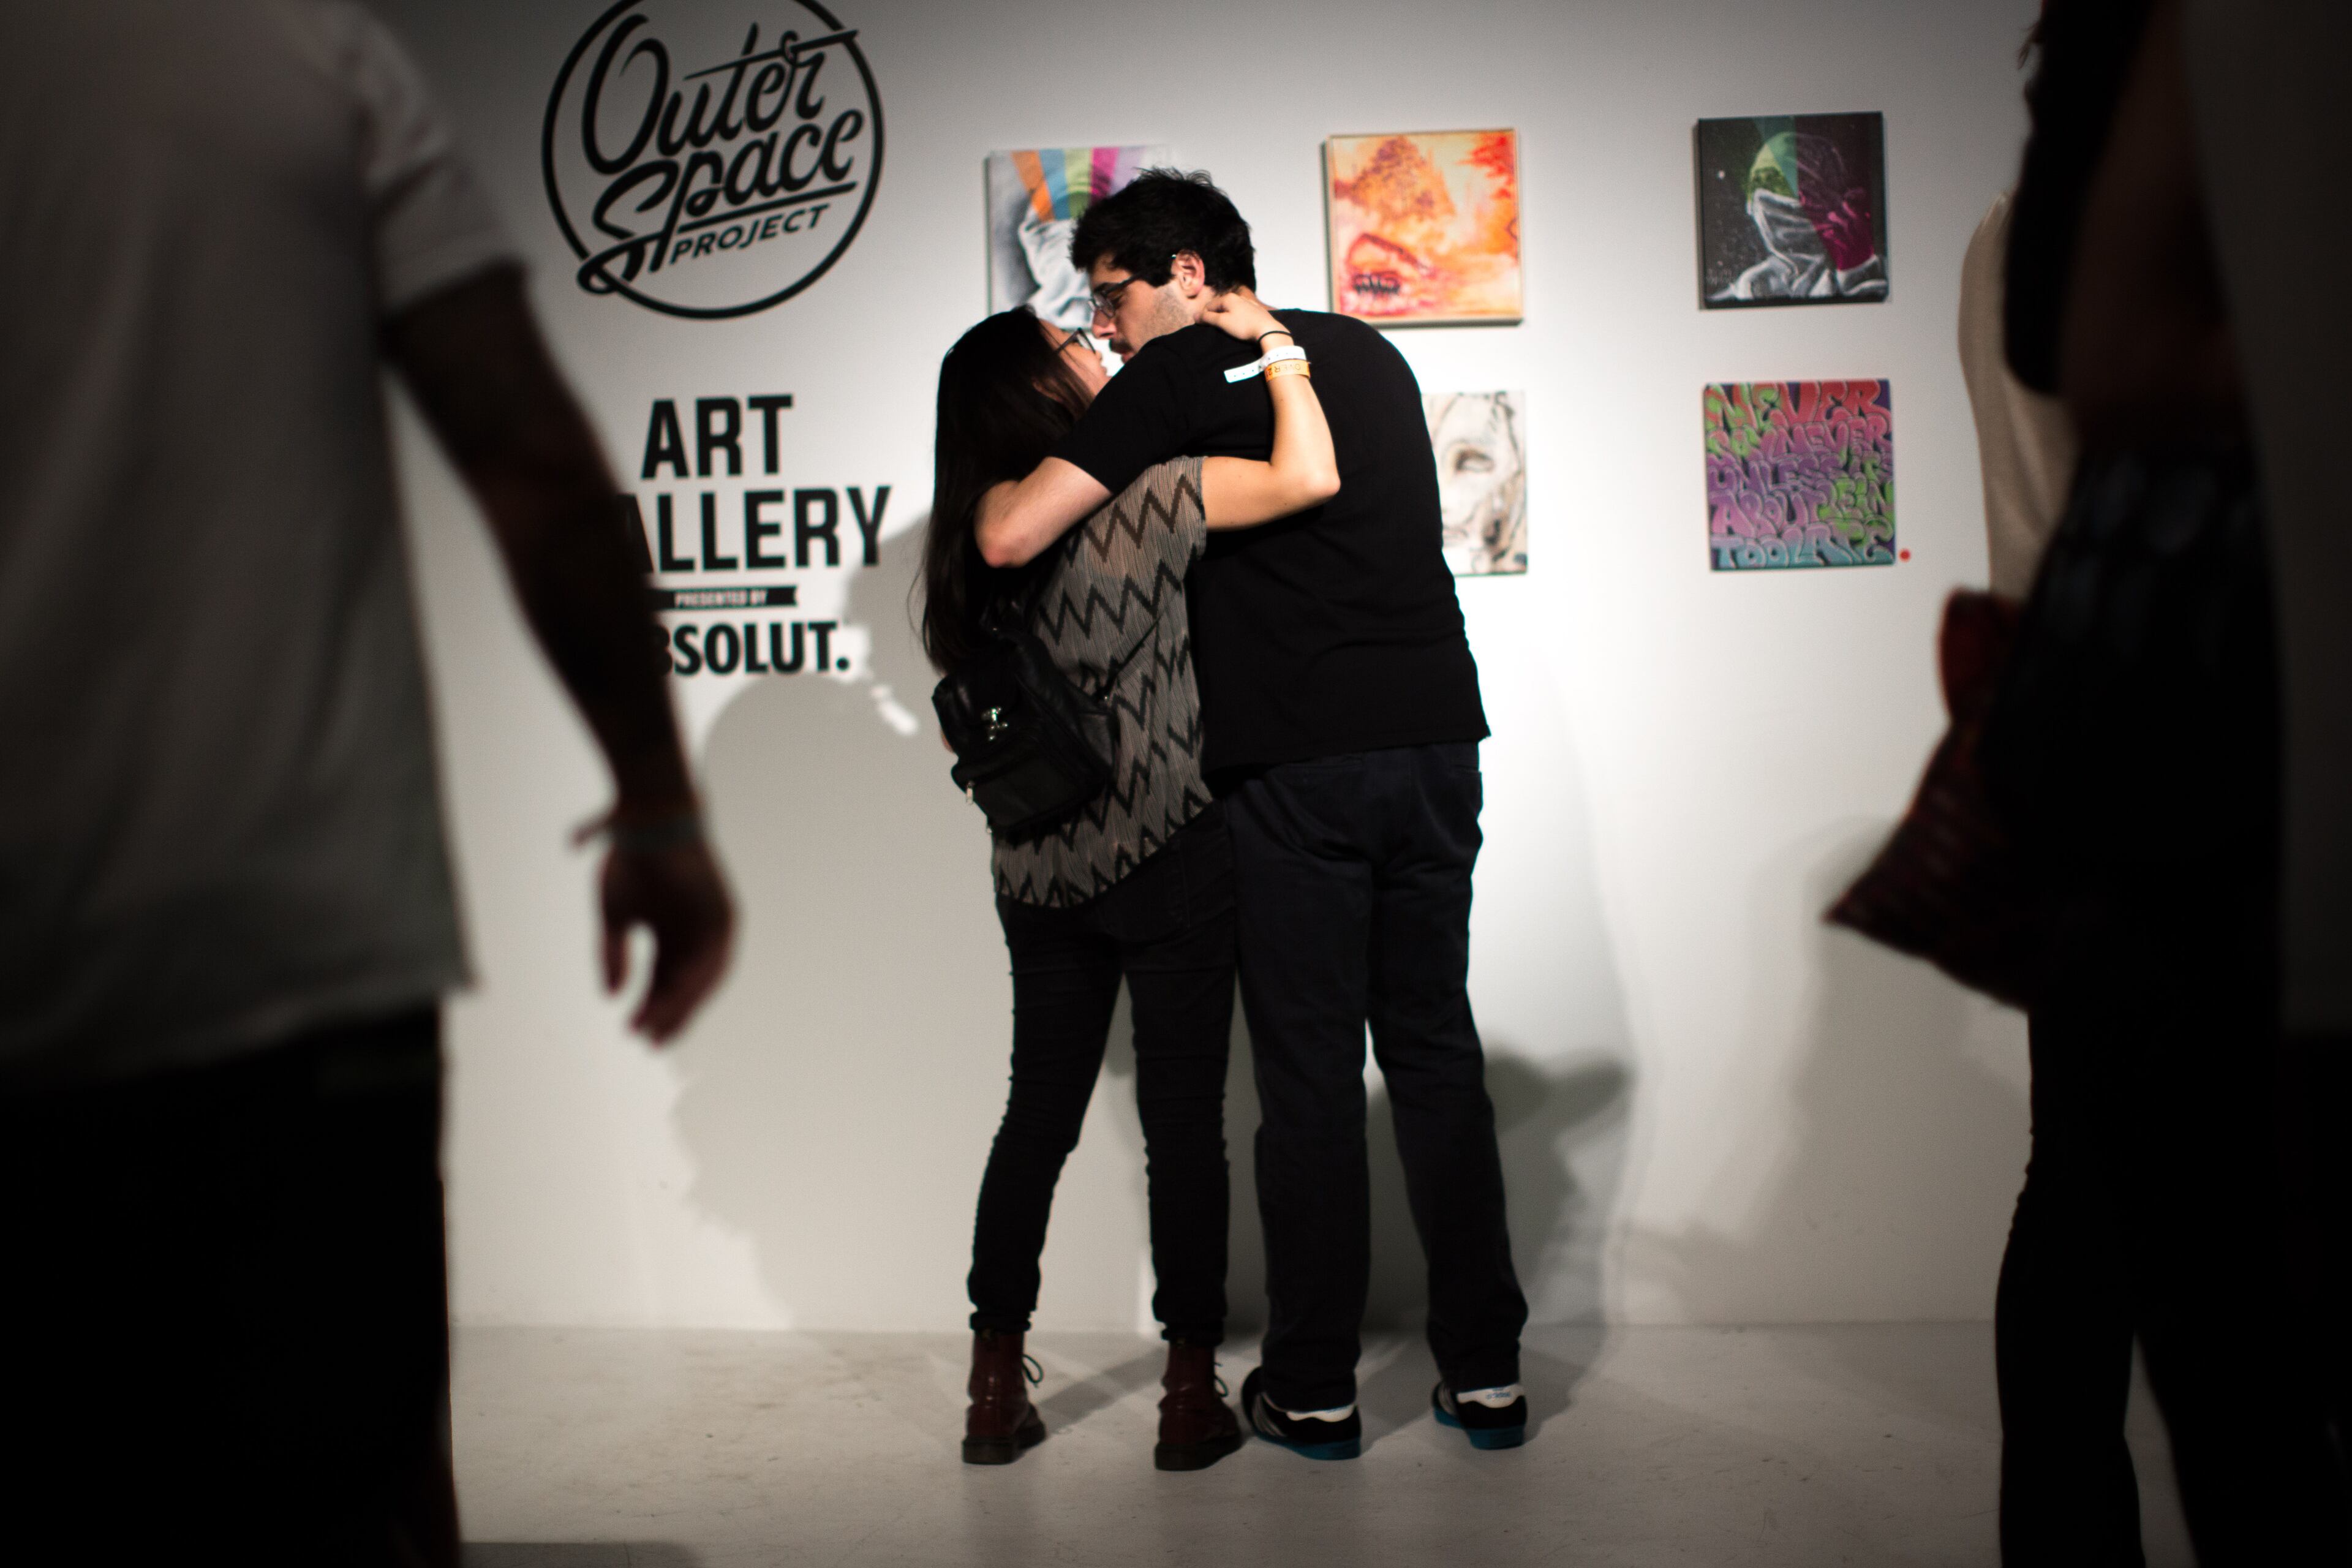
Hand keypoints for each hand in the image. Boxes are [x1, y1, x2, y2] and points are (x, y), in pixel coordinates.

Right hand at [580, 811, 735, 1042]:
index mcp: (667, 935)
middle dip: (668, 1014)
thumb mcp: (614, 917)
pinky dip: (701, 973)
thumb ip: (613, 955)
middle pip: (685, 987)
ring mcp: (711, 925)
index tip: (634, 1033)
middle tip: (650, 1040)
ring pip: (702, 976)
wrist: (651, 820)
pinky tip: (682, 991)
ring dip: (684, 1001)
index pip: (663, 983)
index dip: (650, 1009)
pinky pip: (717, 953)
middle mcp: (692, 934)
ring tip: (662, 1024)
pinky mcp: (725, 913)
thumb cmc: (630, 862)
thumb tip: (610, 996)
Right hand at [1204, 287, 1284, 344]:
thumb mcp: (1222, 322)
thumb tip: (1194, 315)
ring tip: (1228, 329)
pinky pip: (1241, 313)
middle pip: (1220, 307)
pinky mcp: (1256, 310)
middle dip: (1215, 317)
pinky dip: (1237, 318)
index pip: (1209, 306)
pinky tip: (1240, 326)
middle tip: (1217, 329)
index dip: (1204, 317)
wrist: (1267, 330)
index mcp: (1228, 298)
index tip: (1205, 328)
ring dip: (1226, 318)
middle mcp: (1238, 297)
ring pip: (1231, 309)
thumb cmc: (1243, 326)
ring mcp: (1248, 302)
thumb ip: (1207, 318)